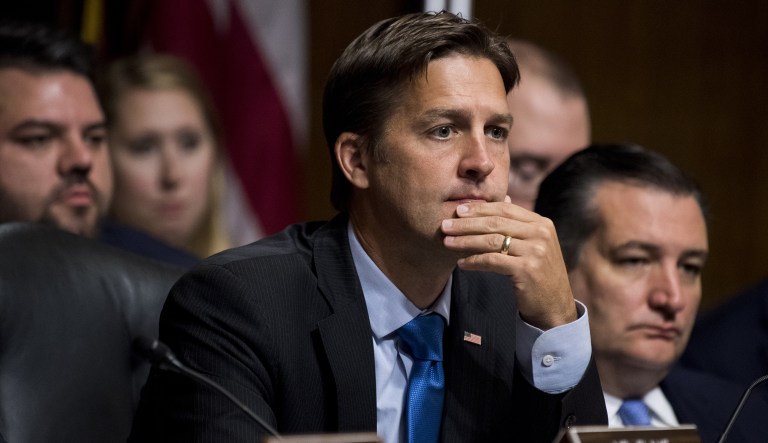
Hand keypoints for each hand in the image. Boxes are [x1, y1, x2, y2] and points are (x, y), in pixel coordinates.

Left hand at [441, 196, 576, 328]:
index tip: (458, 210)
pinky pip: (492, 261)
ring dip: (465, 241)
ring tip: (447, 242)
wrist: (555, 305)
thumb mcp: (532, 245)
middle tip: (445, 226)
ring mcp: (535, 251)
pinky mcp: (527, 269)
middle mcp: (540, 233)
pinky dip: (474, 261)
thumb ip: (516, 227)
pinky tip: (461, 263)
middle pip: (496, 223)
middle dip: (467, 224)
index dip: (479, 208)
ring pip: (492, 241)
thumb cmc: (538, 274)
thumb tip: (489, 206)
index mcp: (541, 223)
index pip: (505, 209)